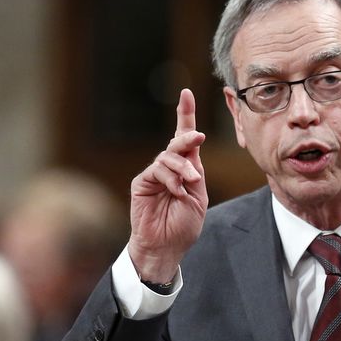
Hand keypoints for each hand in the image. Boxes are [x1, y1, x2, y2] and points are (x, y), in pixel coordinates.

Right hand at [127, 89, 207, 281]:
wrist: (166, 247)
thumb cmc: (183, 225)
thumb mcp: (198, 198)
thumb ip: (195, 174)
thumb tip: (191, 152)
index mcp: (186, 169)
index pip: (185, 138)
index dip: (185, 114)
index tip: (186, 93)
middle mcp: (169, 168)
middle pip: (177, 142)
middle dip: (188, 137)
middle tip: (199, 138)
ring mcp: (154, 174)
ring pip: (168, 156)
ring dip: (182, 168)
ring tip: (189, 184)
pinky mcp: (142, 182)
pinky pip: (156, 170)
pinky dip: (170, 179)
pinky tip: (176, 191)